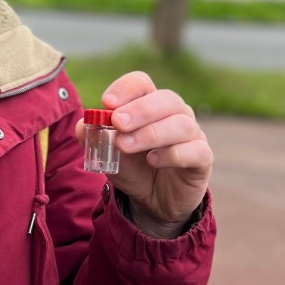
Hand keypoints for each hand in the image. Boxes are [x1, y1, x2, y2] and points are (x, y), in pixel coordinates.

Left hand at [76, 71, 212, 236]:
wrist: (152, 201)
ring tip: (126, 145)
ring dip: (151, 133)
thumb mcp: (107, 153)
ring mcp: (192, 135)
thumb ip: (93, 138)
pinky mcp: (202, 159)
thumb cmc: (132, 167)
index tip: (106, 102)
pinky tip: (153, 160)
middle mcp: (175, 113)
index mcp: (149, 104)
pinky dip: (173, 154)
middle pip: (165, 99)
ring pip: (181, 124)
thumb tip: (81, 126)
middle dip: (140, 110)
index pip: (141, 83)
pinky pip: (195, 150)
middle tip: (118, 122)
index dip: (125, 88)